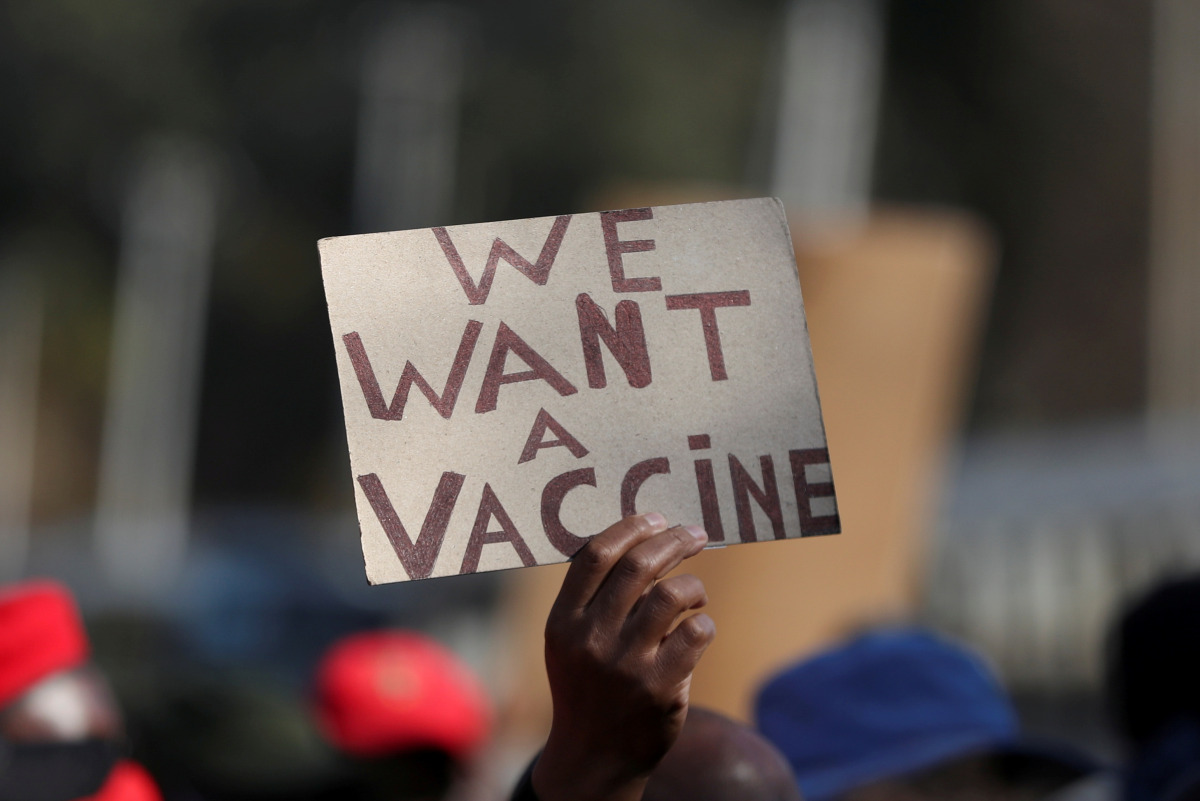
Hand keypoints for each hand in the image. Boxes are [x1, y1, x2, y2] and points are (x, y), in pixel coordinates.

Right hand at [531, 514, 714, 800]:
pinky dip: (704, 622)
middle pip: (638, 567)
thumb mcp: (570, 641)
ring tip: (694, 594)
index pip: (596, 556)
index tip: (656, 518)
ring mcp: (626, 665)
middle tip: (695, 534)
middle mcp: (591, 640)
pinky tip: (698, 628)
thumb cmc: (588, 685)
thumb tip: (638, 537)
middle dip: (673, 541)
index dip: (631, 528)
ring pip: (673, 594)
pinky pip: (697, 632)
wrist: (594, 757)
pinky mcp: (660, 688)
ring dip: (693, 585)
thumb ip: (592, 597)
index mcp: (563, 621)